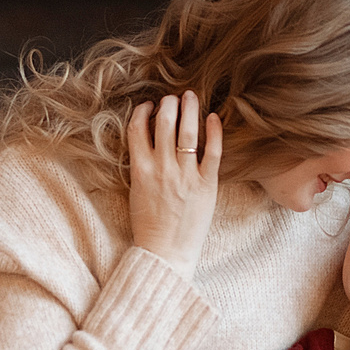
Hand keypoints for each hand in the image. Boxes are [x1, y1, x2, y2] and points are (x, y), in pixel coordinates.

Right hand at [126, 91, 224, 273]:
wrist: (165, 253)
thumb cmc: (148, 226)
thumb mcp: (136, 191)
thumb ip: (141, 166)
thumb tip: (148, 142)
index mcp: (140, 170)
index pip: (137, 129)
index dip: (142, 111)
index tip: (148, 106)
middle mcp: (162, 169)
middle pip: (164, 123)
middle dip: (168, 104)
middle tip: (173, 97)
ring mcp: (185, 176)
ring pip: (188, 132)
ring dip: (188, 109)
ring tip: (190, 96)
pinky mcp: (206, 185)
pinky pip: (212, 152)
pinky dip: (213, 131)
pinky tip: (213, 117)